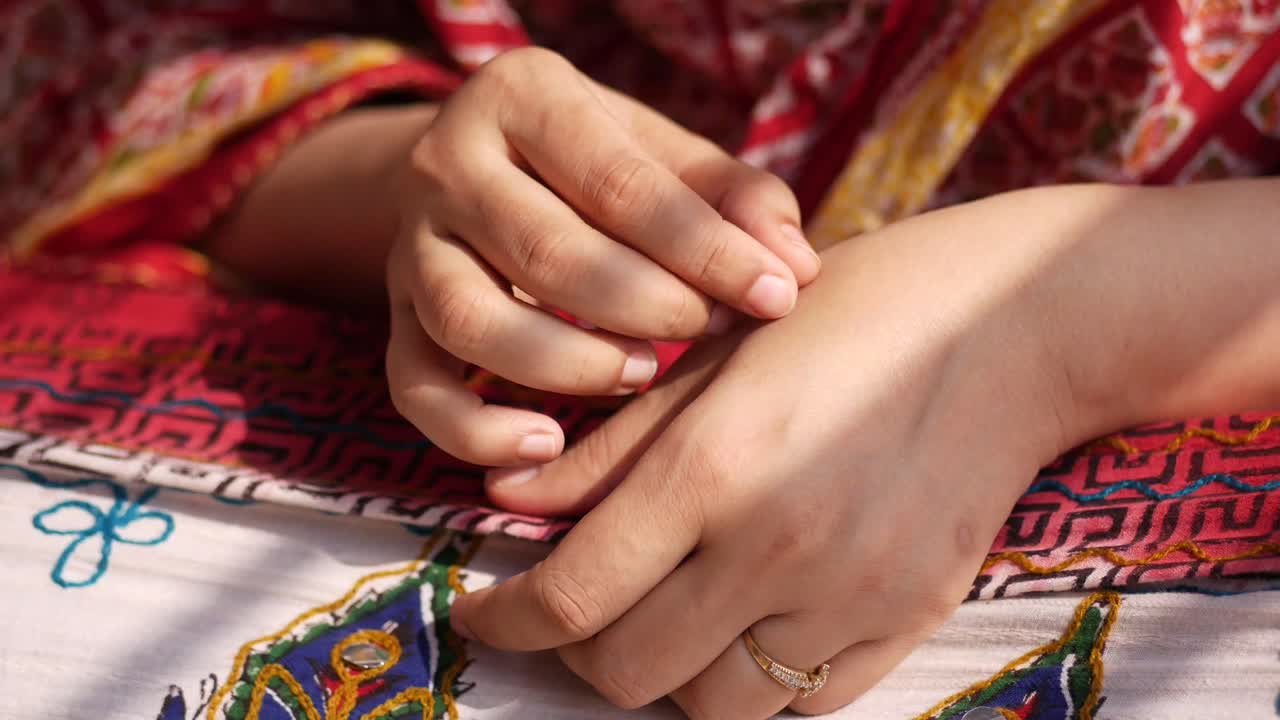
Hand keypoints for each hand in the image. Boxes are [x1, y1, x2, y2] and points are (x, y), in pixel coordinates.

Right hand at [385, 47, 819, 466]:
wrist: (481, 163)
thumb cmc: (598, 164)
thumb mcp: (664, 152)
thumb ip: (735, 199)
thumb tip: (794, 266)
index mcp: (522, 97)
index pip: (621, 184)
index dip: (706, 248)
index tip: (778, 294)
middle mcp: (447, 163)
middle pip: (546, 253)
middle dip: (645, 307)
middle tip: (707, 332)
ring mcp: (411, 243)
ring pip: (468, 321)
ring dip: (567, 365)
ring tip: (640, 377)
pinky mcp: (395, 313)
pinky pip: (414, 384)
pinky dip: (472, 428)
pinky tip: (545, 444)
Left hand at [450, 188, 1124, 717]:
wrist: (1012, 326)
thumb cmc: (850, 312)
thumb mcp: (716, 350)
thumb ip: (609, 443)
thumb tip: (507, 497)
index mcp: (714, 466)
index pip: (570, 594)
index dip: (503, 618)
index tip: (480, 611)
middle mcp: (778, 548)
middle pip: (626, 671)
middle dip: (574, 648)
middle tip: (575, 604)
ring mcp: (851, 598)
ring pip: (712, 706)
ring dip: (665, 675)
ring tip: (665, 613)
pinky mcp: (908, 622)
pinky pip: (804, 705)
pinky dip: (753, 682)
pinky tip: (745, 623)